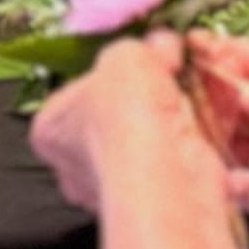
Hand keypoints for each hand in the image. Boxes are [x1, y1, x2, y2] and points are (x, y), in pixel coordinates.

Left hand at [29, 32, 204, 211]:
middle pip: (109, 123)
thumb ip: (143, 47)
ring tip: (187, 106)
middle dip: (139, 105)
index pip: (74, 96)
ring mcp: (111, 192)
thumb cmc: (125, 116)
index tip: (134, 67)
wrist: (165, 171)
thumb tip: (162, 43)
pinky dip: (186, 151)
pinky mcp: (151, 205)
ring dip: (166, 127)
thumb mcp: (128, 56)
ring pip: (140, 148)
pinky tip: (199, 135)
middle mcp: (73, 167)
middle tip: (165, 84)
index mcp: (49, 130)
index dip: (108, 77)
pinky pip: (168, 169)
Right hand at [190, 30, 248, 240]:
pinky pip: (235, 186)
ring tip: (198, 144)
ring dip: (205, 142)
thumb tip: (228, 94)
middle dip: (200, 102)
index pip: (236, 58)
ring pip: (219, 141)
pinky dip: (222, 182)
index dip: (206, 59)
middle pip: (220, 100)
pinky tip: (225, 178)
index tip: (177, 64)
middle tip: (185, 110)